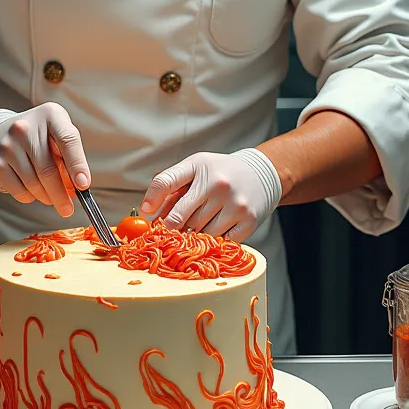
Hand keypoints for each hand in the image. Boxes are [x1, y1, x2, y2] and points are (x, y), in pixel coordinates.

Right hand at [0, 103, 90, 216]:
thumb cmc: (35, 137)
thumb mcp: (54, 136)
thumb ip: (68, 157)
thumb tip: (77, 187)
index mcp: (49, 115)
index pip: (68, 139)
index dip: (77, 164)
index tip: (83, 185)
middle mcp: (25, 127)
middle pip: (49, 169)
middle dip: (61, 194)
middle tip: (68, 208)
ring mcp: (8, 145)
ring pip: (34, 184)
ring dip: (46, 197)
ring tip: (50, 197)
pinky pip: (20, 191)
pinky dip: (30, 197)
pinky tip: (31, 190)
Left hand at [140, 149, 282, 242]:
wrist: (262, 173)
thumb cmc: (221, 172)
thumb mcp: (196, 167)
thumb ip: (171, 184)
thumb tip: (149, 212)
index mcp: (200, 167)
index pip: (166, 182)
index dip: (152, 200)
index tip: (147, 214)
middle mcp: (218, 184)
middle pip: (181, 218)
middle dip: (173, 226)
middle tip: (171, 230)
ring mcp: (235, 204)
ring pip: (199, 233)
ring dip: (193, 235)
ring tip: (198, 226)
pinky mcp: (248, 222)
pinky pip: (220, 242)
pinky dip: (214, 241)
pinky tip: (215, 229)